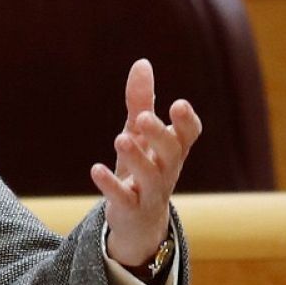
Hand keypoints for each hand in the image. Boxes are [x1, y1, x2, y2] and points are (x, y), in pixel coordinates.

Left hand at [90, 59, 202, 266]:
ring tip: (120, 139)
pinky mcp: (130, 209)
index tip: (178, 104)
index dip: (186, 122)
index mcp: (172, 151)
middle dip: (160, 135)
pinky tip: (96, 169)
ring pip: (150, 177)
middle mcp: (166, 171)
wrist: (138, 221)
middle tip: (144, 118)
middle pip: (172, 153)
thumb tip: (142, 63)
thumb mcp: (139, 135)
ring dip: (136, 158)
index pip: (189, 136)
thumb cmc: (142, 169)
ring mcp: (150, 192)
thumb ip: (140, 101)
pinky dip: (111, 185)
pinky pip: (124, 199)